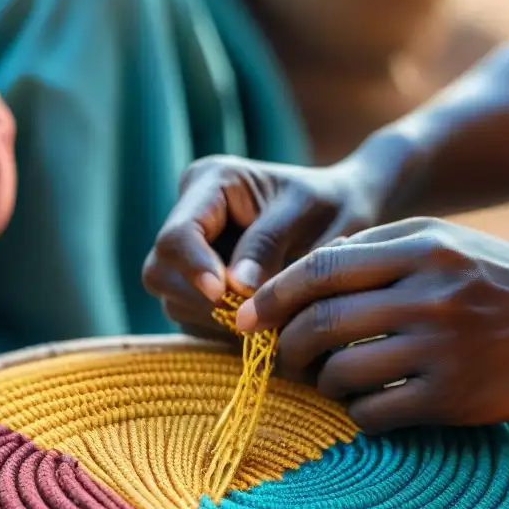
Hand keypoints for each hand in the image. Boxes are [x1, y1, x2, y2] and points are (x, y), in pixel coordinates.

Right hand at [142, 155, 383, 337]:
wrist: (346, 214)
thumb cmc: (332, 205)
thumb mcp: (308, 213)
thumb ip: (269, 244)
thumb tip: (235, 288)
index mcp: (210, 182)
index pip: (177, 235)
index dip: (195, 269)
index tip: (225, 293)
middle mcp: (190, 215)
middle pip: (161, 272)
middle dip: (204, 300)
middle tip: (256, 312)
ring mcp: (189, 253)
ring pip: (172, 300)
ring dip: (215, 318)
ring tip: (268, 315)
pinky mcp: (197, 284)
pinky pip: (192, 318)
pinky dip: (224, 327)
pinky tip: (262, 320)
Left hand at [236, 218, 508, 431]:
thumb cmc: (504, 277)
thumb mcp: (447, 239)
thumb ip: (379, 247)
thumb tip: (303, 277)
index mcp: (421, 246)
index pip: (321, 268)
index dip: (271, 296)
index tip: (244, 320)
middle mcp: (428, 292)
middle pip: (321, 323)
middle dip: (286, 346)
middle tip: (281, 358)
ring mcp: (443, 347)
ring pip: (342, 373)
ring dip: (322, 382)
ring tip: (330, 381)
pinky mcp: (456, 396)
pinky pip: (376, 412)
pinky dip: (358, 413)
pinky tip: (369, 405)